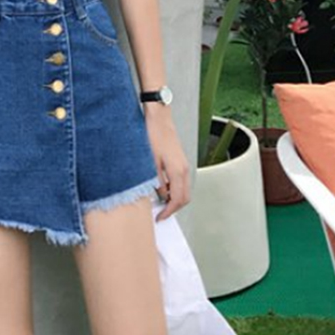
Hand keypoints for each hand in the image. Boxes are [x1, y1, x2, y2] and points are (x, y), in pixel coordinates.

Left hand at [144, 105, 190, 220]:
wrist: (158, 117)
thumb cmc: (153, 135)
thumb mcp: (150, 162)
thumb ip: (157, 182)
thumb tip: (160, 196)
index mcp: (178, 171)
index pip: (177, 200)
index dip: (169, 211)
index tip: (160, 217)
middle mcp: (184, 169)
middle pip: (185, 197)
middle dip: (174, 208)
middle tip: (161, 213)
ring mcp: (184, 164)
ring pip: (184, 189)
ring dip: (174, 198)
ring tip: (160, 201)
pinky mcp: (180, 160)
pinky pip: (181, 180)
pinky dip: (174, 188)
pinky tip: (162, 187)